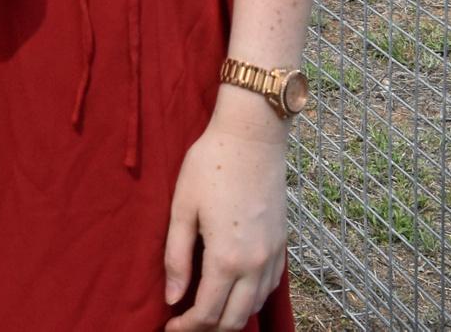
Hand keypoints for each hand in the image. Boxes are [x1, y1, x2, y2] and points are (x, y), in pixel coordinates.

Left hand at [162, 94, 288, 330]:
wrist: (252, 137)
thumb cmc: (209, 165)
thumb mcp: (182, 208)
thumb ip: (176, 257)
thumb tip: (172, 298)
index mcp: (226, 257)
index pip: (207, 313)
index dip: (186, 327)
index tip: (169, 327)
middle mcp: (255, 264)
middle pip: (234, 320)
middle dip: (208, 329)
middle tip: (185, 323)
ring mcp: (273, 256)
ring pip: (254, 307)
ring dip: (230, 316)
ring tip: (205, 308)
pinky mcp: (282, 245)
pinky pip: (268, 287)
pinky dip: (250, 298)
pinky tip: (232, 289)